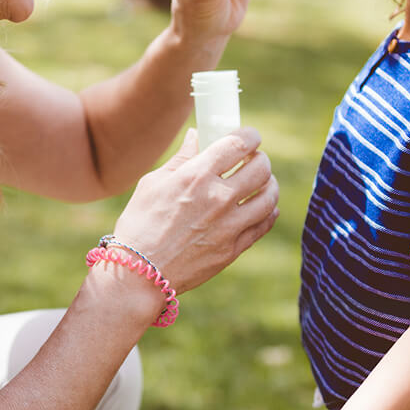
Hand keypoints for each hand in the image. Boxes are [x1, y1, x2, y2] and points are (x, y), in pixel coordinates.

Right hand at [108, 128, 279, 293]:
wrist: (139, 273)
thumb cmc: (139, 224)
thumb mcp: (153, 183)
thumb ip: (181, 158)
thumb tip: (196, 136)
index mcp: (196, 176)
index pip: (238, 144)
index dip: (250, 136)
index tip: (250, 137)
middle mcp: (217, 198)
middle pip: (260, 168)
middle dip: (261, 158)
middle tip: (254, 159)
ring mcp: (229, 226)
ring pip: (269, 197)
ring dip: (270, 184)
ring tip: (263, 182)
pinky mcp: (233, 249)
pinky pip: (264, 224)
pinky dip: (269, 211)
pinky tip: (264, 207)